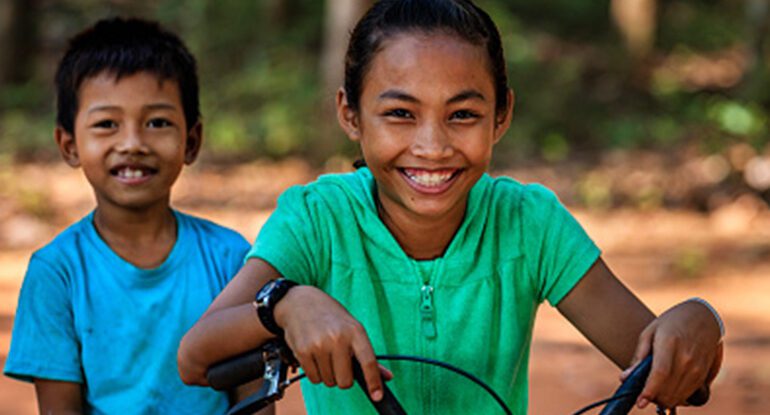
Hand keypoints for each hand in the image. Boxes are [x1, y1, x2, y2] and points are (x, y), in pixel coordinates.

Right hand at [274, 285, 390, 400]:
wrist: (300, 302)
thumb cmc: (331, 316)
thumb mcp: (353, 328)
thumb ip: (367, 354)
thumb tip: (387, 377)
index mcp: (356, 331)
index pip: (369, 362)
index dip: (374, 381)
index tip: (377, 395)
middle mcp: (338, 338)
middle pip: (345, 381)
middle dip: (342, 378)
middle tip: (338, 363)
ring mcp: (320, 345)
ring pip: (329, 382)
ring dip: (327, 374)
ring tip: (324, 354)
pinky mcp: (303, 351)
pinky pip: (314, 379)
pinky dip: (315, 373)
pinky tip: (314, 356)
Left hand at [622, 299, 723, 408]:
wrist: (703, 317)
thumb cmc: (671, 323)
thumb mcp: (650, 333)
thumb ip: (639, 357)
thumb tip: (625, 378)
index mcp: (670, 344)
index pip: (660, 374)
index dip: (649, 391)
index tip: (640, 403)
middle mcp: (687, 358)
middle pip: (669, 390)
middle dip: (653, 398)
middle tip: (643, 394)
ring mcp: (698, 368)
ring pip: (679, 397)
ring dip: (664, 399)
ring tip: (655, 390)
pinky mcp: (704, 375)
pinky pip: (689, 395)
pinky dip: (677, 397)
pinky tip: (669, 388)